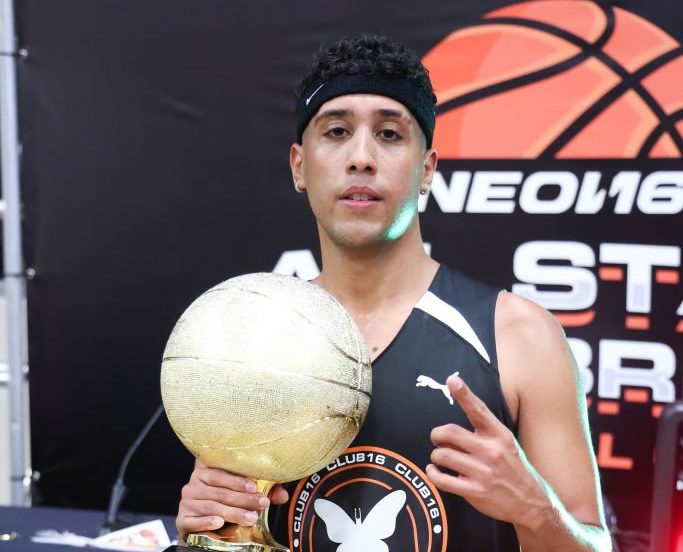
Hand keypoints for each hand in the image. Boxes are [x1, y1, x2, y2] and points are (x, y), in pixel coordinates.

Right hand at [176, 458, 288, 542]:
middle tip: (261, 504)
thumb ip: (261, 492)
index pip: (221, 472)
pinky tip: (219, 522)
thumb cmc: (223, 504)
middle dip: (244, 499)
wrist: (200, 528)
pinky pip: (193, 520)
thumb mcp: (241, 495)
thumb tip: (282, 496)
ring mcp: (186, 502)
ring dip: (233, 512)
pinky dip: (206, 521)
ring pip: (212, 506)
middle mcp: (193, 484)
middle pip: (220, 491)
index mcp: (206, 471)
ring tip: (251, 518)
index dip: (238, 480)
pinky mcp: (181, 520)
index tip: (255, 487)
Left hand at [426, 374, 546, 526]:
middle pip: (450, 432)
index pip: (478, 410)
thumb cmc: (513, 468)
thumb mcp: (506, 443)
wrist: (530, 503)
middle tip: (437, 438)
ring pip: (443, 455)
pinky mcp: (475, 491)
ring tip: (440, 457)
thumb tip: (457, 416)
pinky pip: (442, 479)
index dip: (463, 394)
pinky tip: (435, 470)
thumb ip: (485, 430)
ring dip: (436, 455)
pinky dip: (433, 473)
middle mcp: (491, 451)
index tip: (452, 380)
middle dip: (437, 434)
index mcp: (499, 435)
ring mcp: (483, 472)